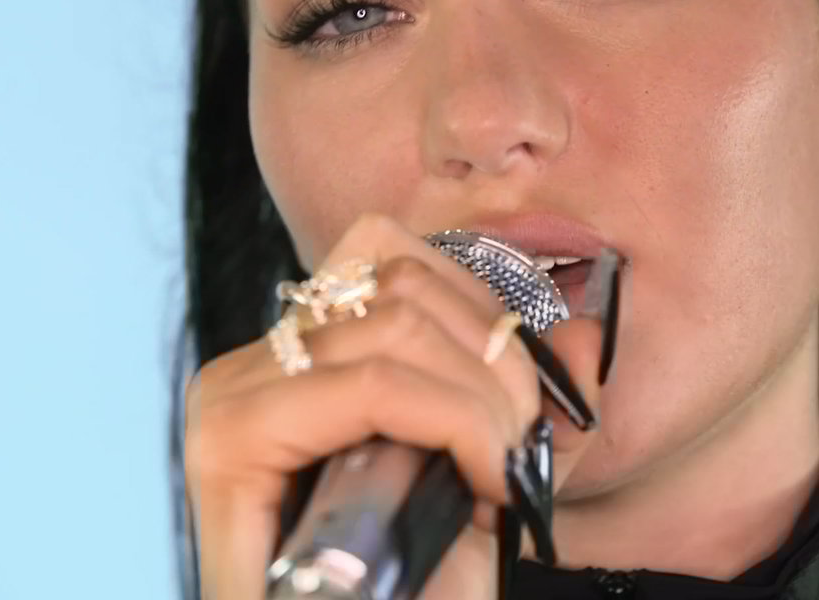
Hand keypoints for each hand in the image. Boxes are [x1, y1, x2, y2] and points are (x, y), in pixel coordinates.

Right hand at [185, 214, 604, 599]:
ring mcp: (232, 399)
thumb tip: (590, 331)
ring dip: (484, 401)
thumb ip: (539, 410)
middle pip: (403, 283)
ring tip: (499, 477)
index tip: (519, 395)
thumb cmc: (421, 587)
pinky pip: (377, 387)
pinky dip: (457, 424)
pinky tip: (483, 488)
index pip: (389, 251)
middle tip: (520, 451)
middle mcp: (253, 365)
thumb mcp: (494, 483)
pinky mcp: (229, 445)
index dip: (478, 304)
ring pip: (399, 324)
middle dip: (498, 363)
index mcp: (301, 360)